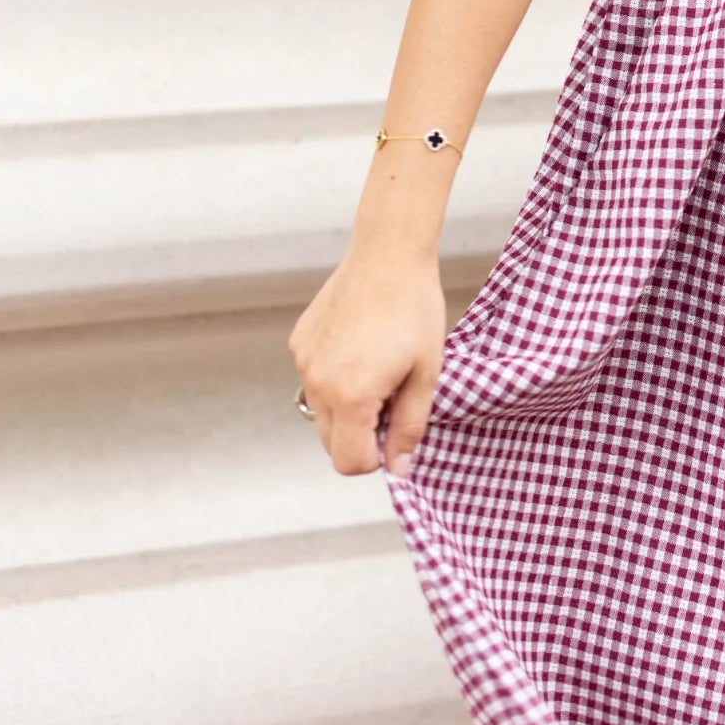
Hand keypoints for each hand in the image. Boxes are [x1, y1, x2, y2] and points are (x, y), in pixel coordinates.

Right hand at [288, 248, 449, 477]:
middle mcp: (318, 383)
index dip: (374, 458)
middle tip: (391, 398)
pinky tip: (358, 348)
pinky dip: (333, 378)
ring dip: (345, 407)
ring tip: (376, 370)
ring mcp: (304, 361)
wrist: (388, 255)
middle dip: (359, 435)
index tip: (393, 432)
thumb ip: (409, 428)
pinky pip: (313, 379)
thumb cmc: (414, 310)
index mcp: (351, 396)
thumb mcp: (426, 374)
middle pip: (330, 443)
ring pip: (320, 411)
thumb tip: (398, 469)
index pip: (348, 462)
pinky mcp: (299, 342)